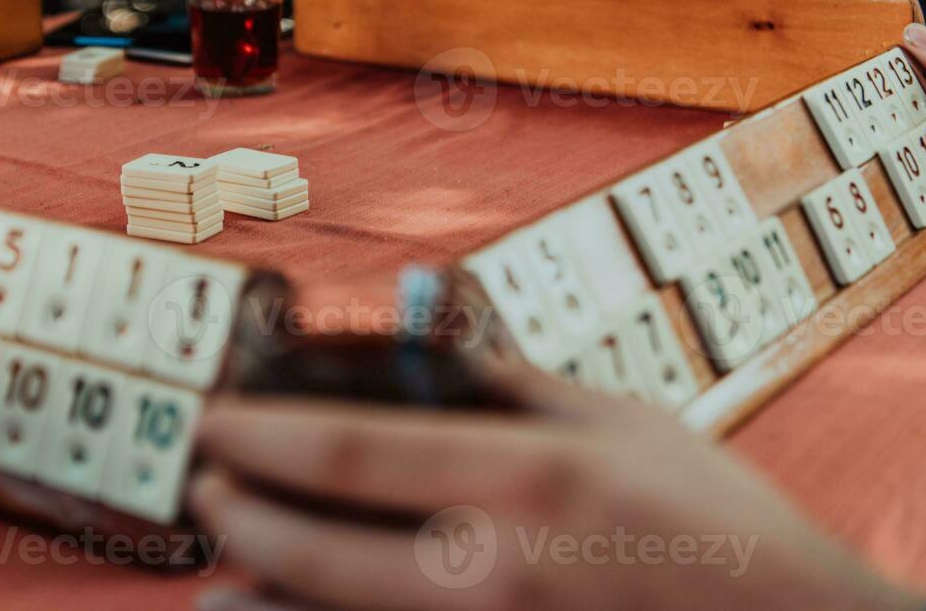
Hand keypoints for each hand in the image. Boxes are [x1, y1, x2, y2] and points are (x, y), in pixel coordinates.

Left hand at [189, 362, 921, 610]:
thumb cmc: (720, 525)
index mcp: (525, 475)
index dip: (260, 438)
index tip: (213, 422)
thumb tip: (432, 341)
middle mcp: (496, 568)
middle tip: (204, 493)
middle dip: (243, 520)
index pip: (350, 453)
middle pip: (320, 549)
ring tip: (217, 584)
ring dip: (262, 604)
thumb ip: (519, 381)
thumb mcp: (627, 420)